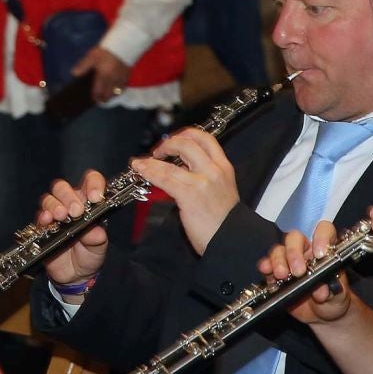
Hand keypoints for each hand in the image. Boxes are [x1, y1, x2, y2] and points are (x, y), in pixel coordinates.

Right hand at [36, 171, 109, 291]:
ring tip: (61, 216)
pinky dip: (42, 215)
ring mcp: (55, 214)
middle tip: (76, 211)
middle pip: (64, 188)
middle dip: (69, 196)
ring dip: (54, 205)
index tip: (95, 197)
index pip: (90, 182)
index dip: (93, 184)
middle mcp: (71, 204)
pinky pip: (40, 215)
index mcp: (89, 203)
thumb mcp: (99, 247)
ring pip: (50, 198)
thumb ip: (97, 238)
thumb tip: (94, 231)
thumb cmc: (90, 255)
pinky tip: (47, 220)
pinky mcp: (43, 227)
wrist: (75, 275)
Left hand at [72, 45, 130, 102]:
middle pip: (108, 95)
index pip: (98, 92)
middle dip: (103, 99)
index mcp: (103, 76)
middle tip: (100, 99)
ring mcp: (121, 79)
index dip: (95, 97)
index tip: (93, 99)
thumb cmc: (105, 51)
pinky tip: (116, 89)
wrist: (123, 45)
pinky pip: (123, 88)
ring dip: (111, 96)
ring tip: (107, 95)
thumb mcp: (92, 56)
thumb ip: (83, 66)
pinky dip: (119, 91)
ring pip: (116, 93)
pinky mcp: (127, 76)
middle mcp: (112, 80)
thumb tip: (74, 73)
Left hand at [132, 127, 239, 255]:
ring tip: (141, 163)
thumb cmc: (224, 219)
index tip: (173, 140)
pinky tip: (142, 171)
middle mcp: (214, 170)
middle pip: (187, 143)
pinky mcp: (189, 195)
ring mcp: (201, 182)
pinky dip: (149, 172)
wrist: (232, 239)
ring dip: (152, 161)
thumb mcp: (219, 188)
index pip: (205, 139)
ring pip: (171, 162)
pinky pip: (164, 178)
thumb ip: (202, 174)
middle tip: (158, 152)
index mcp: (223, 166)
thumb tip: (179, 165)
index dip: (185, 134)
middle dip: (168, 144)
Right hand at [258, 221, 351, 323]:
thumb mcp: (340, 296)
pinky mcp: (276, 274)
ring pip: (279, 250)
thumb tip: (322, 290)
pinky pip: (267, 265)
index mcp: (325, 251)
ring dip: (278, 261)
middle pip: (295, 238)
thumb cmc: (334, 300)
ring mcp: (289, 261)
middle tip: (298, 271)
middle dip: (294, 252)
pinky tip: (266, 271)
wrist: (323, 315)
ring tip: (282, 275)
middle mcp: (305, 252)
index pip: (323, 231)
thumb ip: (334, 291)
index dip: (321, 237)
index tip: (320, 253)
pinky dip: (265, 266)